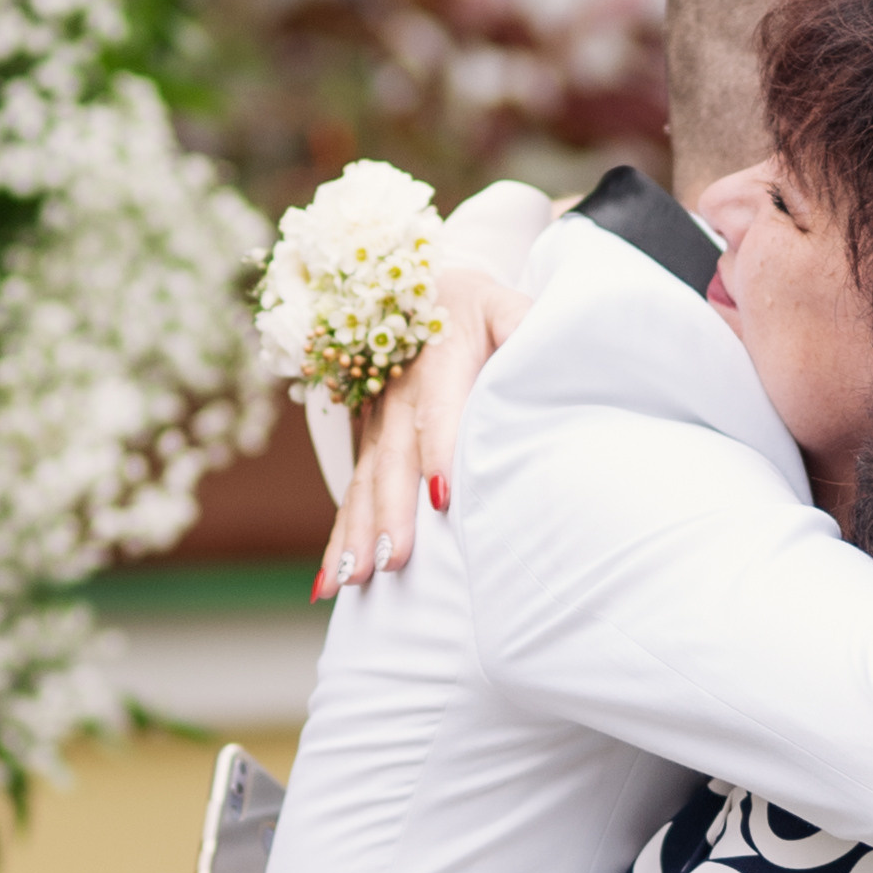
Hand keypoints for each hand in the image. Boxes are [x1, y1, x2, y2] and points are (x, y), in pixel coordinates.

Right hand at [316, 265, 533, 594]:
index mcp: (439, 351)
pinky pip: (352, 493)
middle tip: (395, 558)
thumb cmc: (487, 310)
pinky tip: (329, 583)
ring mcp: (376, 417)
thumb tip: (543, 348)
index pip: (438, 403)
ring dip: (358, 531)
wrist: (431, 289)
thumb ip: (527, 325)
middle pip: (393, 453)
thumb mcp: (511, 305)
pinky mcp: (368, 441)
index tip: (443, 496)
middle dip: (391, 509)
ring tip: (356, 579)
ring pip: (365, 479)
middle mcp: (396, 386)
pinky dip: (340, 538)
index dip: (440, 447)